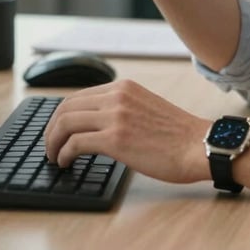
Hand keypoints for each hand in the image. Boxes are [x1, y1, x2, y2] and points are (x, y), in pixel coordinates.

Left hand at [44, 79, 209, 181]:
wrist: (198, 146)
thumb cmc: (177, 135)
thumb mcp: (145, 107)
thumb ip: (122, 108)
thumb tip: (96, 124)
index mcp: (124, 87)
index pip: (78, 96)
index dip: (61, 115)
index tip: (57, 131)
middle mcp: (117, 96)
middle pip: (66, 107)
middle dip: (51, 129)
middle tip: (50, 147)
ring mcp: (115, 116)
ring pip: (66, 123)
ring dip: (53, 142)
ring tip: (55, 157)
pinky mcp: (115, 139)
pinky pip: (75, 143)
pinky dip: (64, 154)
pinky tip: (67, 162)